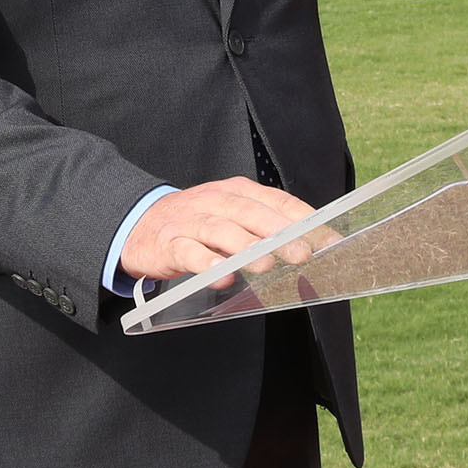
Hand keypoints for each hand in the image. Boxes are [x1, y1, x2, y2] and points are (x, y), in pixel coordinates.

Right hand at [119, 177, 321, 286]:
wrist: (139, 224)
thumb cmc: (197, 222)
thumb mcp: (231, 215)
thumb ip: (263, 227)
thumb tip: (307, 244)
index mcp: (237, 191)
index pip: (276, 200)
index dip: (304, 219)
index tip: (328, 239)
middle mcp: (215, 201)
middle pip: (251, 213)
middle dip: (279, 233)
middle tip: (303, 253)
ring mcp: (190, 221)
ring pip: (220, 230)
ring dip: (245, 247)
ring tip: (267, 265)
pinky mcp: (169, 244)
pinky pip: (188, 253)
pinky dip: (206, 263)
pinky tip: (223, 276)